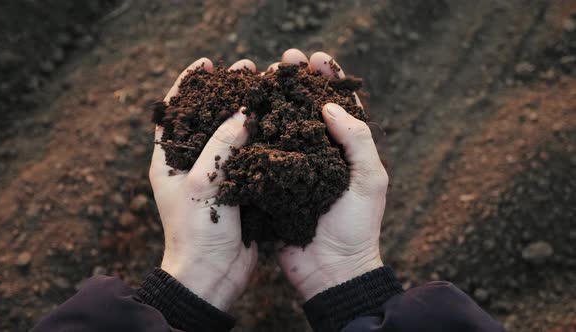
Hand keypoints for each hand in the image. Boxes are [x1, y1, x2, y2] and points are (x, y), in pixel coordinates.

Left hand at [150, 58, 258, 310]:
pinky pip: (251, 155)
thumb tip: (242, 113)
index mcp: (169, 159)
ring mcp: (217, 175)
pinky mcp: (240, 187)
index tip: (207, 63)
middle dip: (226, 91)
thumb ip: (220, 145)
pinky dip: (263, 137)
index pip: (174, 111)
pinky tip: (280, 121)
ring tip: (267, 87)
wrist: (214, 275)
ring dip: (248, 111)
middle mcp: (192, 163)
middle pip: (208, 117)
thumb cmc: (197, 231)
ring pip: (232, 134)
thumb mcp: (202, 182)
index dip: (188, 83)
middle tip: (248, 69)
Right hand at [274, 49, 387, 299]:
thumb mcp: (369, 181)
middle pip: (307, 108)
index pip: (340, 105)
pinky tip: (243, 113)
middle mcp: (319, 153)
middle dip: (296, 82)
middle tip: (283, 60)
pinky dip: (254, 132)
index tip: (317, 59)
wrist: (329, 269)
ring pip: (282, 126)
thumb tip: (329, 106)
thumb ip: (357, 141)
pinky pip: (262, 153)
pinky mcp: (273, 183)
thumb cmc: (356, 226)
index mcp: (347, 149)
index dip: (329, 79)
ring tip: (261, 77)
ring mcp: (294, 167)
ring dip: (273, 100)